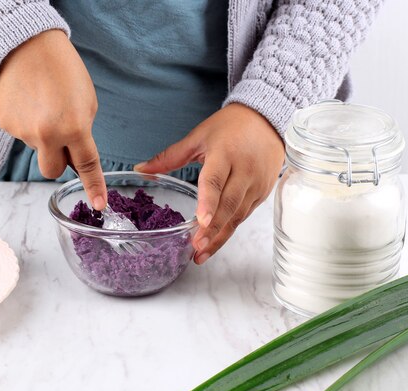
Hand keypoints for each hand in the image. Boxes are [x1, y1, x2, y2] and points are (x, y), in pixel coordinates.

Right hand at [0, 29, 106, 209]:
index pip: (87, 166)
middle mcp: (47, 135)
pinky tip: (29, 103)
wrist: (24, 44)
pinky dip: (28, 125)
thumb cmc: (63, 70)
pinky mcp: (5, 125)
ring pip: (37, 149)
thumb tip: (75, 157)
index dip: (94, 187)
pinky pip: (22, 135)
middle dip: (60, 161)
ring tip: (43, 105)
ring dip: (43, 137)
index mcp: (74, 127)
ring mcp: (23, 132)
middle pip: (53, 171)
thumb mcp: (88, 101)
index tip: (98, 205)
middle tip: (62, 136)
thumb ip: (83, 133)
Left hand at [134, 103, 284, 263]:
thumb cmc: (230, 127)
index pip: (215, 181)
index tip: (201, 222)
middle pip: (228, 205)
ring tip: (202, 253)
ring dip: (221, 236)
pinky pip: (245, 214)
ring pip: (238, 215)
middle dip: (213, 230)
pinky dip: (230, 229)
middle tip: (197, 248)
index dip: (208, 202)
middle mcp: (244, 170)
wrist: (267, 119)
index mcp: (225, 154)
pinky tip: (216, 241)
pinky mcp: (262, 193)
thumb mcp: (198, 137)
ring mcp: (256, 183)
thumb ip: (169, 157)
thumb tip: (140, 168)